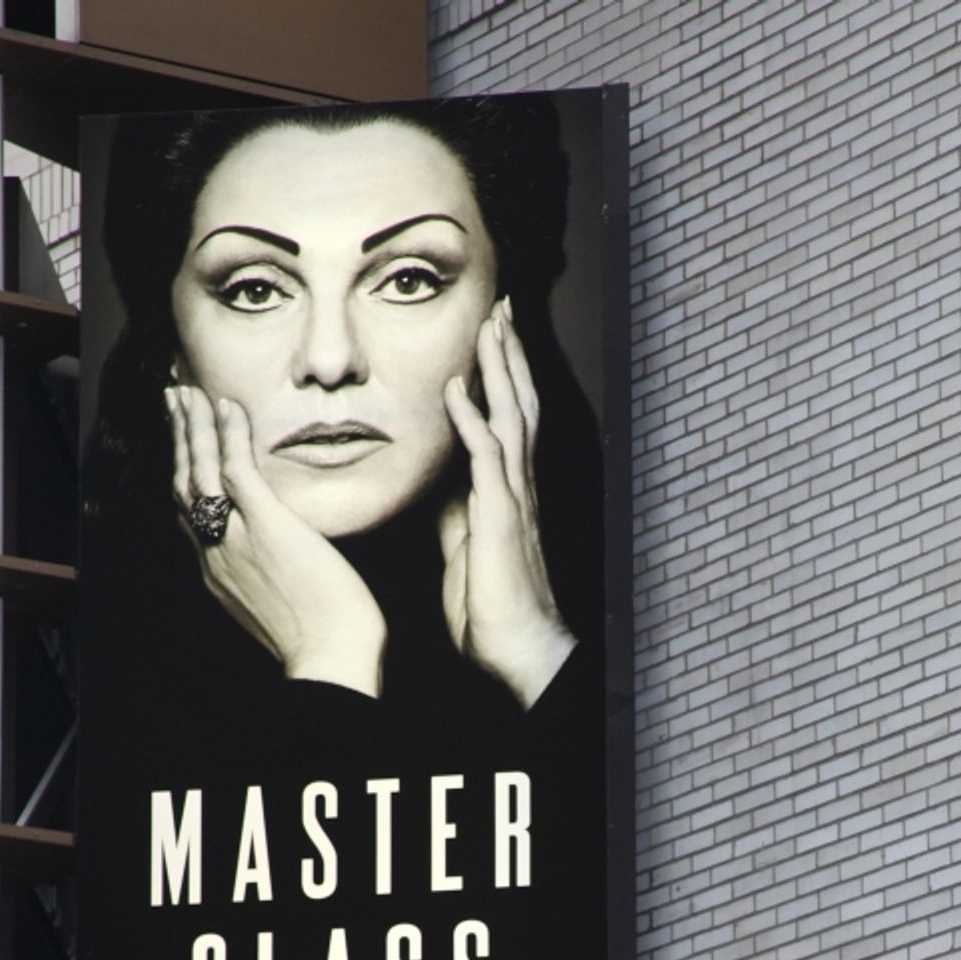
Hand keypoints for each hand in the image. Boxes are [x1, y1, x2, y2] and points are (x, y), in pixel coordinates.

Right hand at [166, 385, 386, 696]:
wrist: (332, 659)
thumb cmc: (327, 640)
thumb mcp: (286, 606)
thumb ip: (274, 578)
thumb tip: (290, 561)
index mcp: (219, 574)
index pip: (193, 514)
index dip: (186, 475)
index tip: (185, 448)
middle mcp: (214, 554)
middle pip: (185, 486)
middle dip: (178, 440)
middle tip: (174, 401)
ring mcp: (235, 539)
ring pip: (200, 471)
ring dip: (192, 425)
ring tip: (186, 391)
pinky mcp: (266, 527)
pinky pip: (236, 470)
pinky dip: (228, 434)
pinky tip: (225, 405)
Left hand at [439, 299, 575, 709]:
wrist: (516, 650)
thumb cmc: (492, 606)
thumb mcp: (466, 549)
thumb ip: (458, 514)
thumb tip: (443, 488)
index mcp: (507, 492)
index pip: (507, 419)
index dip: (501, 377)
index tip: (491, 337)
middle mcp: (518, 486)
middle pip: (518, 404)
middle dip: (508, 354)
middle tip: (501, 307)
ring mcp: (513, 499)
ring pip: (511, 418)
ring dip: (500, 369)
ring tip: (492, 323)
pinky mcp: (500, 519)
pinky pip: (487, 459)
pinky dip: (471, 420)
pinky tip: (456, 388)